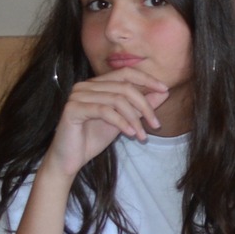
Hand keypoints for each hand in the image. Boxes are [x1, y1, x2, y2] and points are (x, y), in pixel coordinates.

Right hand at [49, 65, 169, 171]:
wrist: (69, 160)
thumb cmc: (93, 139)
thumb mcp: (123, 121)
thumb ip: (140, 106)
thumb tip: (163, 92)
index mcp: (96, 84)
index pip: (126, 73)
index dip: (147, 79)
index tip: (165, 90)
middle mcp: (86, 85)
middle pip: (124, 87)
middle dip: (144, 105)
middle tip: (156, 124)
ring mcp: (77, 95)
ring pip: (117, 99)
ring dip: (135, 118)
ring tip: (142, 135)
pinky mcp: (73, 108)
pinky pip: (105, 111)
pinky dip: (121, 122)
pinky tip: (130, 134)